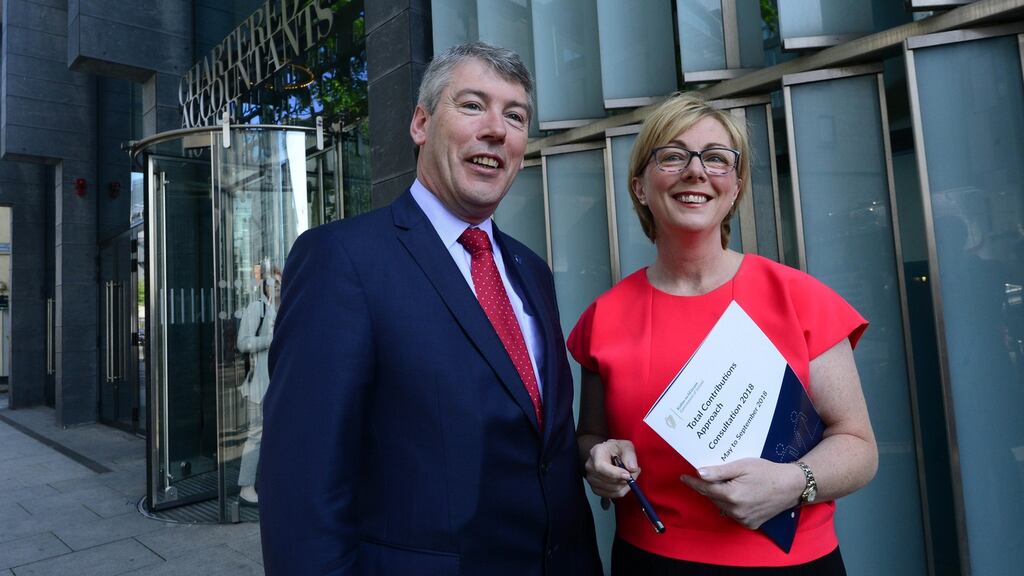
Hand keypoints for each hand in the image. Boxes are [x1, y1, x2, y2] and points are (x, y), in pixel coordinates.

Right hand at [583, 439, 638, 498]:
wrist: (609, 454)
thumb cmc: (617, 449)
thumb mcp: (626, 446)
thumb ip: (630, 455)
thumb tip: (632, 468)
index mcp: (596, 453)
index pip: (601, 467)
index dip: (615, 473)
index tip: (628, 475)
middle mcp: (590, 466)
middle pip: (608, 480)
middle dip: (625, 479)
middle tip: (635, 471)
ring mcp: (591, 479)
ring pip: (612, 489)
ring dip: (625, 485)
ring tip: (629, 475)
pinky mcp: (595, 488)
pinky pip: (612, 495)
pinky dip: (622, 490)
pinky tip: (624, 482)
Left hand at [680, 458, 804, 529]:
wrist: (792, 486)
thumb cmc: (767, 472)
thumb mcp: (743, 465)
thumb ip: (720, 471)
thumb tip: (699, 473)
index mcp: (732, 495)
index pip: (705, 489)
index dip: (693, 483)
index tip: (683, 477)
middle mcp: (736, 511)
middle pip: (713, 498)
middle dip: (708, 487)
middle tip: (707, 475)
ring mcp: (743, 519)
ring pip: (722, 507)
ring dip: (720, 496)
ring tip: (728, 484)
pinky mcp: (751, 524)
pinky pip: (733, 514)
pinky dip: (731, 505)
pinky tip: (738, 495)